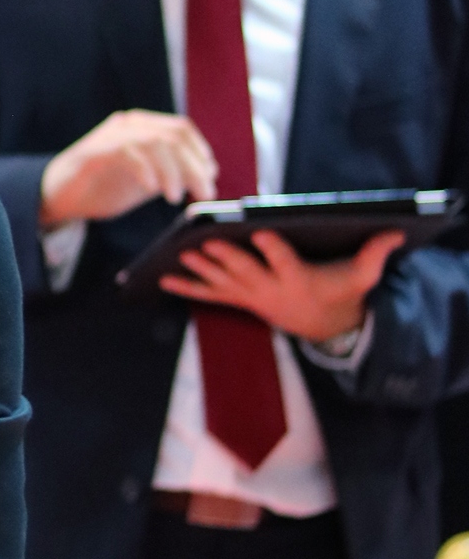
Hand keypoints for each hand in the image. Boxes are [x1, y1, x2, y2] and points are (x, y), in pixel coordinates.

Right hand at [40, 110, 217, 228]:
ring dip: (173, 171)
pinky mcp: (94, 151)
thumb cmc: (102, 188)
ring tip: (175, 197)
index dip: (200, 152)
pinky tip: (151, 189)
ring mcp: (110, 136)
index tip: (210, 179)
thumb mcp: (146, 182)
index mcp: (142, 128)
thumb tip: (206, 177)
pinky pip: (127, 151)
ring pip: (155, 141)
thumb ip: (171, 175)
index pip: (180, 129)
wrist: (58, 196)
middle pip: (173, 135)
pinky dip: (145, 170)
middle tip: (204, 193)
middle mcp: (128, 125)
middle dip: (194, 166)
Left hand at [159, 227, 403, 341]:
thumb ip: (375, 254)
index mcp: (299, 279)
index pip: (285, 262)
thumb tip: (396, 231)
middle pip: (246, 272)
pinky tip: (162, 279)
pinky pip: (210, 295)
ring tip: (179, 255)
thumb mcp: (361, 276)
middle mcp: (271, 290)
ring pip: (223, 283)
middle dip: (225, 258)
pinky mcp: (240, 300)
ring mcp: (252, 296)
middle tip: (204, 242)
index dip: (273, 249)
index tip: (260, 233)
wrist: (325, 326)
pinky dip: (187, 287)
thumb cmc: (341, 291)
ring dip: (200, 270)